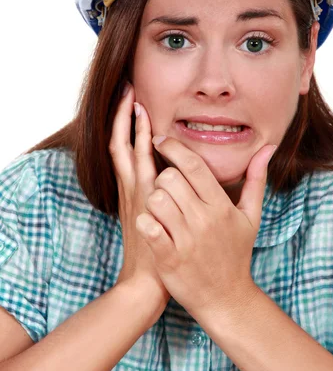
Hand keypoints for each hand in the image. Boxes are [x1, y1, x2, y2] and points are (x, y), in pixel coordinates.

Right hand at [109, 82, 170, 309]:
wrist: (148, 282)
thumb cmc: (161, 250)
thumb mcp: (160, 219)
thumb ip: (165, 198)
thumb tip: (173, 178)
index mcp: (136, 189)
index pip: (128, 149)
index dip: (129, 125)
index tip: (135, 101)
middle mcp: (131, 188)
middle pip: (121, 143)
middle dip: (123, 116)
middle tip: (128, 89)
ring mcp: (134, 195)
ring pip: (126, 152)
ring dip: (129, 126)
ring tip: (134, 100)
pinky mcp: (142, 204)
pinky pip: (136, 171)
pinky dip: (137, 149)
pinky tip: (147, 131)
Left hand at [134, 122, 276, 317]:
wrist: (226, 299)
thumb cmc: (236, 253)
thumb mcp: (251, 217)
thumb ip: (256, 180)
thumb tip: (268, 148)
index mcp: (221, 206)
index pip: (193, 165)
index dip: (173, 147)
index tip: (161, 140)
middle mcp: (203, 220)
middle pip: (169, 178)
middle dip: (163, 177)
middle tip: (166, 188)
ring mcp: (185, 240)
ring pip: (155, 199)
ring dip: (153, 199)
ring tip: (161, 208)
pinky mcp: (168, 258)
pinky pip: (148, 226)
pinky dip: (145, 222)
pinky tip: (153, 226)